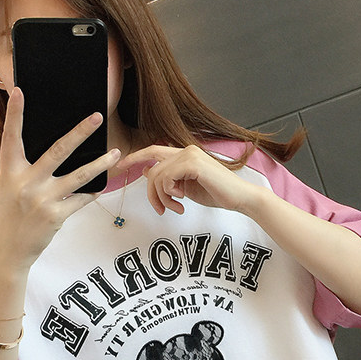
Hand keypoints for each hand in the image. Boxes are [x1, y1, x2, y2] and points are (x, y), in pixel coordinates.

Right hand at [0, 87, 120, 269]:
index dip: (14, 114)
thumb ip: (24, 170)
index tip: (19, 92)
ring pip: (79, 176)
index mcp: (10, 171)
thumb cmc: (10, 216)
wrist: (8, 250)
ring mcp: (42, 199)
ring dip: (100, 164)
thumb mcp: (8, 187)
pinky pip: (80, 199)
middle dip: (79, 132)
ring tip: (115, 153)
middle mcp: (26, 182)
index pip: (11, 137)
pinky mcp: (56, 215)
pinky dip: (91, 193)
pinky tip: (101, 187)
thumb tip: (52, 152)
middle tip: (97, 117)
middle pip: (57, 150)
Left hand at [115, 144, 263, 216]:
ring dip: (162, 197)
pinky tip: (182, 201)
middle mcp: (186, 150)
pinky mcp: (193, 164)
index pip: (153, 150)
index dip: (135, 157)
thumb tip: (147, 171)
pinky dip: (169, 193)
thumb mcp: (186, 187)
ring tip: (175, 207)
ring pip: (157, 176)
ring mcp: (190, 155)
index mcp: (184, 154)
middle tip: (161, 209)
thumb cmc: (217, 193)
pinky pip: (167, 178)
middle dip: (151, 193)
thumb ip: (169, 179)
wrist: (240, 198)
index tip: (120, 166)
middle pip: (152, 168)